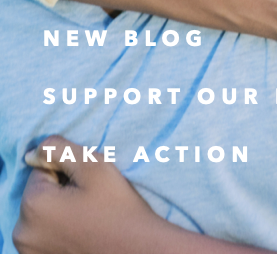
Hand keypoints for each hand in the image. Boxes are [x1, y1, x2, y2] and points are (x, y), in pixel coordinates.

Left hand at [13, 137, 164, 253]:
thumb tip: (35, 151)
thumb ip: (60, 149)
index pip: (42, 169)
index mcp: (33, 205)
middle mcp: (23, 232)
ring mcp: (29, 250)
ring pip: (41, 213)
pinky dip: (58, 228)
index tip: (88, 185)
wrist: (136, 249)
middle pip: (39, 193)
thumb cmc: (117, 207)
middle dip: (61, 190)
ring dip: (59, 209)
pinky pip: (43, 233)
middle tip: (90, 200)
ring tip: (87, 216)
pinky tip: (80, 230)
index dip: (67, 171)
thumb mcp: (94, 165)